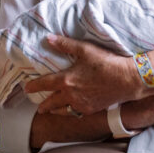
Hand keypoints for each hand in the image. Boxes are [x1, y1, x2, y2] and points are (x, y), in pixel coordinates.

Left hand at [24, 35, 141, 115]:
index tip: (27, 88)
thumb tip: (49, 39)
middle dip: (43, 105)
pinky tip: (71, 110)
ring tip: (50, 111)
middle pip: (51, 102)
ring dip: (55, 111)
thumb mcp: (85, 49)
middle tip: (38, 107)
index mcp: (66, 80)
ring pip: (63, 111)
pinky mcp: (92, 110)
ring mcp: (81, 104)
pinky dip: (70, 112)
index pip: (44, 84)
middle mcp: (71, 95)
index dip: (34, 86)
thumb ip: (65, 45)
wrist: (127, 80)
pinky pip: (76, 113)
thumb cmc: (106, 62)